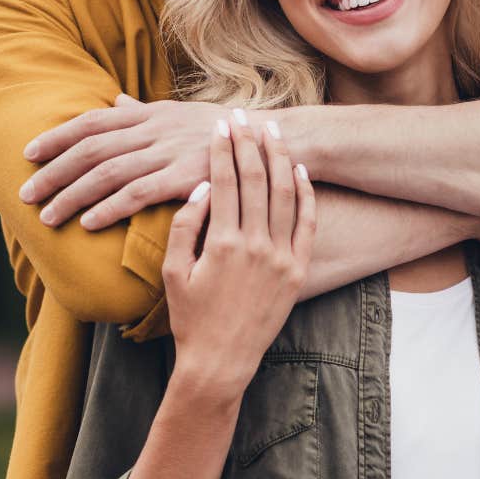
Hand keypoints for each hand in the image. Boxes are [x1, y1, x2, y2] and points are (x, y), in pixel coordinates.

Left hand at [20, 95, 228, 229]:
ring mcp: (168, 152)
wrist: (272, 145)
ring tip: (47, 217)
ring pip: (107, 173)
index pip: (92, 122)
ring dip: (72, 196)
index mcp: (150, 115)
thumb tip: (114, 104)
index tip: (28, 154)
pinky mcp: (184, 178)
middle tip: (25, 194)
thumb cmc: (225, 133)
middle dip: (53, 171)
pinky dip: (108, 208)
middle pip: (90, 149)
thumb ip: (142, 114)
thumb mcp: (180, 115)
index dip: (56, 137)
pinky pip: (137, 193)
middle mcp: (154, 130)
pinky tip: (88, 224)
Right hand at [163, 111, 314, 400]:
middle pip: (256, 180)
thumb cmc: (190, 318)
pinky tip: (299, 171)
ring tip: (272, 131)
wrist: (221, 362)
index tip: (219, 126)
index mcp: (222, 243)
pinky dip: (305, 194)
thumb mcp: (173, 272)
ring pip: (284, 195)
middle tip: (243, 116)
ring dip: (278, 158)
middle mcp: (256, 246)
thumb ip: (184, 226)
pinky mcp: (297, 271)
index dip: (222, 150)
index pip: (225, 182)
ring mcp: (281, 258)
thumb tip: (201, 186)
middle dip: (248, 143)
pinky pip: (307, 224)